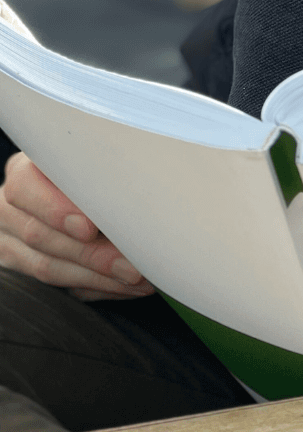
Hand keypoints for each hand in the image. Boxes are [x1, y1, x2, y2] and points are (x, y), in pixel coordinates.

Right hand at [0, 152, 153, 301]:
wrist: (66, 190)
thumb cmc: (90, 171)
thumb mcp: (90, 163)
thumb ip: (101, 173)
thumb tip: (140, 196)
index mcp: (23, 172)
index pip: (24, 187)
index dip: (56, 209)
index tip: (89, 228)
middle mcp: (11, 208)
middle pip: (40, 235)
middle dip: (90, 253)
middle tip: (130, 264)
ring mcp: (10, 241)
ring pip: (47, 266)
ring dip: (97, 276)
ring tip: (136, 278)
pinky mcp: (24, 270)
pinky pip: (58, 286)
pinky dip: (96, 287)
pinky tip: (126, 287)